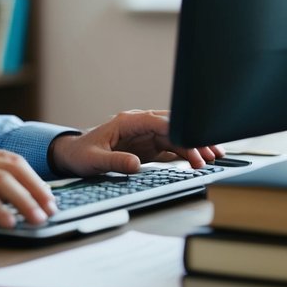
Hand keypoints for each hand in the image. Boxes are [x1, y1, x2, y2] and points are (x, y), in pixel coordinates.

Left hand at [48, 109, 224, 177]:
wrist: (72, 155)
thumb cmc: (80, 154)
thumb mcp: (94, 160)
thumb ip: (115, 162)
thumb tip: (135, 165)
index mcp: (127, 122)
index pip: (158, 121)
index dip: (177, 130)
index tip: (193, 141)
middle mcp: (140, 125)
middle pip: (172, 127)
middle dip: (193, 137)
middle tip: (212, 152)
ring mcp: (145, 135)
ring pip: (176, 137)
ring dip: (194, 146)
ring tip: (214, 157)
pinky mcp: (148, 147)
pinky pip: (172, 148)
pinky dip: (186, 154)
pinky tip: (200, 161)